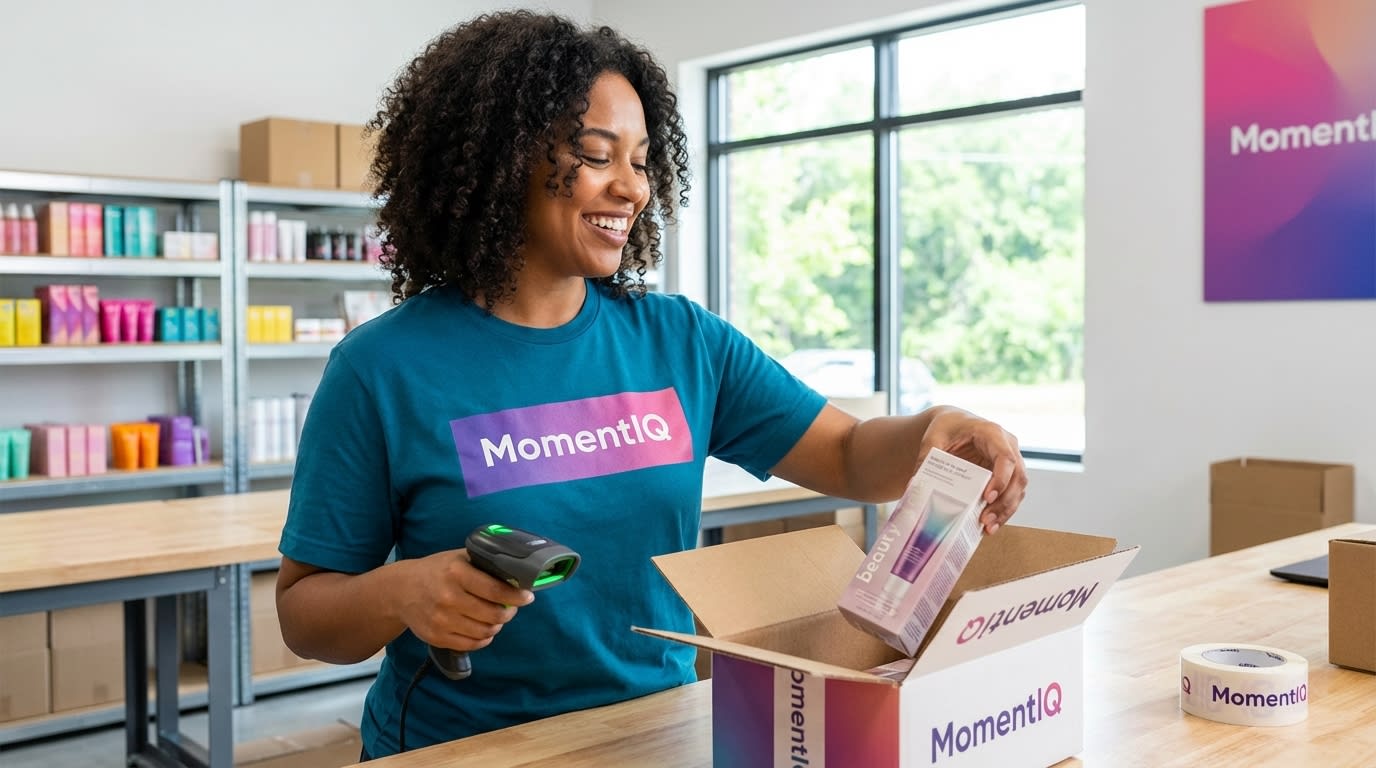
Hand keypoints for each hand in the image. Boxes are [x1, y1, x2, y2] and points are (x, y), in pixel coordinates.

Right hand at [400, 549, 534, 651]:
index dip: (516, 596)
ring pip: (485, 632)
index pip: (496, 590)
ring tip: (496, 617)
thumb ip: (484, 565)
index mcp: (457, 573)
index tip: (527, 597)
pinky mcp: (437, 637)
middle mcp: (448, 597)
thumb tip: (516, 575)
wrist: (400, 590)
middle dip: (508, 612)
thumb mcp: (458, 558)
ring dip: (496, 626)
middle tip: (511, 608)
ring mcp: (441, 620)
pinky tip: (483, 629)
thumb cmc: (436, 571)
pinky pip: (471, 644)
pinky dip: (483, 639)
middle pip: (493, 615)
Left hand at [921, 407, 1027, 533]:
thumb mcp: (933, 438)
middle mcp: (1008, 446)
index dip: (1001, 479)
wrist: (954, 423)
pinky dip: (1003, 511)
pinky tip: (990, 526)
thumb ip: (925, 459)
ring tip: (988, 528)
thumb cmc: (947, 428)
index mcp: (992, 433)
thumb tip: (914, 486)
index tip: (987, 497)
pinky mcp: (1008, 474)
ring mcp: (1012, 460)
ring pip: (1018, 489)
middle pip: (1018, 477)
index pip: (1005, 458)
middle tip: (986, 521)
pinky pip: (1012, 494)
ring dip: (1006, 511)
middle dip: (1004, 502)